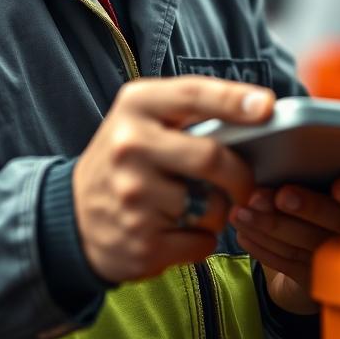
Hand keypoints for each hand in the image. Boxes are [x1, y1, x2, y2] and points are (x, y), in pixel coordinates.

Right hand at [73, 76, 273, 283]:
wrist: (71, 216)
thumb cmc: (126, 158)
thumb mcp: (144, 118)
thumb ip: (191, 111)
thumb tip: (261, 111)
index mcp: (136, 106)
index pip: (193, 95)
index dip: (234, 100)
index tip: (268, 106)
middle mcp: (130, 147)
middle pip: (212, 158)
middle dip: (241, 174)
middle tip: (245, 182)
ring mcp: (133, 197)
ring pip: (212, 207)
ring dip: (217, 211)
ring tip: (195, 205)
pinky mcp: (141, 243)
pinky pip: (202, 243)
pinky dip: (202, 239)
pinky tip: (179, 230)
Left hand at [230, 177, 339, 315]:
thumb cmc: (335, 197)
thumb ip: (326, 170)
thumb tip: (288, 153)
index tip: (339, 188)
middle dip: (304, 208)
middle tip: (272, 195)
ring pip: (309, 245)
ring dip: (270, 227)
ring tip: (241, 212)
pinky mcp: (321, 279)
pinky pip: (290, 264)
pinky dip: (263, 247)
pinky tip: (244, 232)